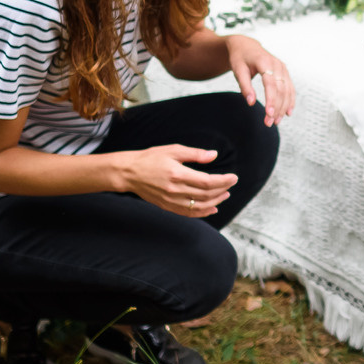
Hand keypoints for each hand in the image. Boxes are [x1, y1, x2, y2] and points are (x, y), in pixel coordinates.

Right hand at [113, 143, 239, 216]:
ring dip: (215, 202)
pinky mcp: (167, 206)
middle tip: (231, 184)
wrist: (129, 173)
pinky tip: (212, 209)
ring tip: (224, 195)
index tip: (233, 177)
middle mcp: (175, 190)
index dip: (223, 181)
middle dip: (222, 190)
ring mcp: (171, 200)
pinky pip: (188, 213)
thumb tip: (213, 155)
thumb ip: (195, 154)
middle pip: (206, 195)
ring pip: (199, 206)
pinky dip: (202, 213)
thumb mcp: (173, 150)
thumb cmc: (151, 158)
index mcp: (177, 174)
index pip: (207, 182)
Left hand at [224, 34, 295, 125]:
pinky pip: (290, 88)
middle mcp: (276, 64)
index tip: (268, 114)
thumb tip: (251, 103)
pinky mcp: (284, 72)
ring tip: (276, 121)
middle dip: (276, 107)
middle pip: (280, 89)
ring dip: (283, 107)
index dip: (271, 100)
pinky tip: (287, 112)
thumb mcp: (238, 70)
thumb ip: (245, 86)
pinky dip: (290, 101)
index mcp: (264, 62)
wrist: (246, 45)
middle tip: (269, 123)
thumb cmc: (240, 58)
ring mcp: (282, 68)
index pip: (270, 84)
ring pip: (287, 90)